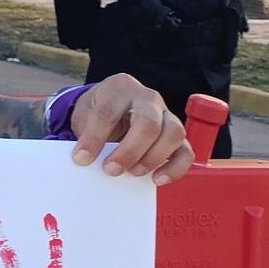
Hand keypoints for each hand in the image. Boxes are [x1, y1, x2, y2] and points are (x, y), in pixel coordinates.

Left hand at [68, 75, 193, 184]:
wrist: (113, 105)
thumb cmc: (99, 111)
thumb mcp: (85, 115)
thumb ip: (86, 135)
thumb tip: (85, 161)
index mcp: (119, 88)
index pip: (108, 112)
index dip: (94, 138)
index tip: (81, 159)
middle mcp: (147, 98)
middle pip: (148, 122)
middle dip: (129, 151)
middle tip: (111, 170)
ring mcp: (166, 114)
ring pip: (173, 133)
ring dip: (153, 158)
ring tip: (133, 173)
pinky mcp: (177, 134)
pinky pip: (186, 151)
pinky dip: (175, 168)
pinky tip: (157, 179)